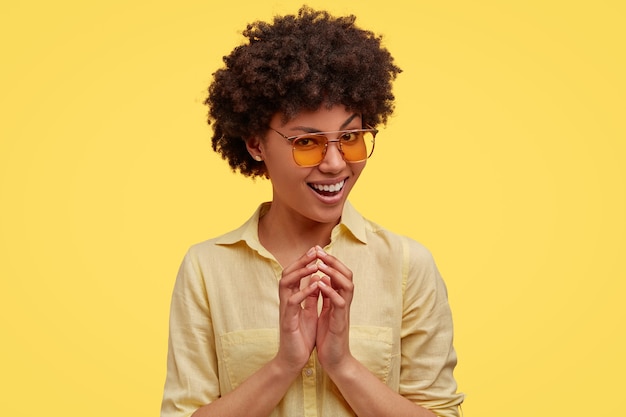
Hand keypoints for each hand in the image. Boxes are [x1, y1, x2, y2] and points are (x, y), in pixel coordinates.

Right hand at [275, 247, 321, 373]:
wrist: (294, 360)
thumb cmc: (301, 336)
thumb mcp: (308, 312)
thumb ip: (310, 297)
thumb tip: (317, 280)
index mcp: (292, 298)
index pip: (295, 274)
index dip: (304, 261)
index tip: (317, 250)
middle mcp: (286, 301)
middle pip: (287, 273)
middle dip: (301, 261)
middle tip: (315, 251)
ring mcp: (285, 310)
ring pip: (286, 284)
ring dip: (301, 273)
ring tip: (315, 265)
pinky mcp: (287, 321)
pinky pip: (292, 303)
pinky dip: (303, 292)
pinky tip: (315, 286)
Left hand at [313, 246, 354, 369]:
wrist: (335, 361)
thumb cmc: (329, 337)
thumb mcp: (325, 312)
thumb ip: (325, 297)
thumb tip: (322, 279)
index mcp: (338, 300)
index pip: (339, 274)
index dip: (330, 261)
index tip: (317, 250)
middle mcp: (344, 303)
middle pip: (346, 275)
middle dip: (333, 261)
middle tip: (319, 251)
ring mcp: (344, 312)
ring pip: (347, 286)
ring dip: (334, 273)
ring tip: (321, 265)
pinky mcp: (340, 323)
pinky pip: (340, 303)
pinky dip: (331, 292)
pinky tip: (321, 285)